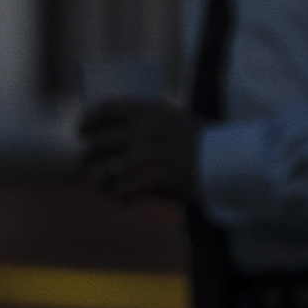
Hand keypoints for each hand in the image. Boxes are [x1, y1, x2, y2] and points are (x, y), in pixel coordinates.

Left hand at [77, 98, 201, 204]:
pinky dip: (120, 198)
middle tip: (85, 164)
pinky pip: (120, 193)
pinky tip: (125, 199)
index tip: (81, 131)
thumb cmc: (201, 143)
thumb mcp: (173, 119)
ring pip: (103, 174)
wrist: (226, 161)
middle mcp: (143, 130)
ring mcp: (146, 155)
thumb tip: (114, 132)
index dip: (88, 120)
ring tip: (105, 186)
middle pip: (97, 144)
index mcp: (148, 110)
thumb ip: (146, 122)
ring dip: (101, 182)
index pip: (105, 108)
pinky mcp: (151, 180)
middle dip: (86, 157)